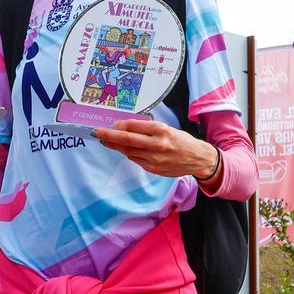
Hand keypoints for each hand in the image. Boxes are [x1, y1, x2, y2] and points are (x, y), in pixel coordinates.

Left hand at [94, 120, 216, 179]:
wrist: (197, 159)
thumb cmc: (180, 140)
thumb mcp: (166, 129)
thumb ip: (146, 129)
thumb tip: (123, 127)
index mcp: (161, 130)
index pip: (133, 126)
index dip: (119, 125)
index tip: (110, 124)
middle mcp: (157, 144)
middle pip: (127, 140)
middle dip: (108, 136)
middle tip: (96, 133)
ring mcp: (155, 159)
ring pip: (128, 151)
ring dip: (116, 146)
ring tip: (107, 141)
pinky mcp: (153, 169)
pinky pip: (135, 159)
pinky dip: (129, 154)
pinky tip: (127, 150)